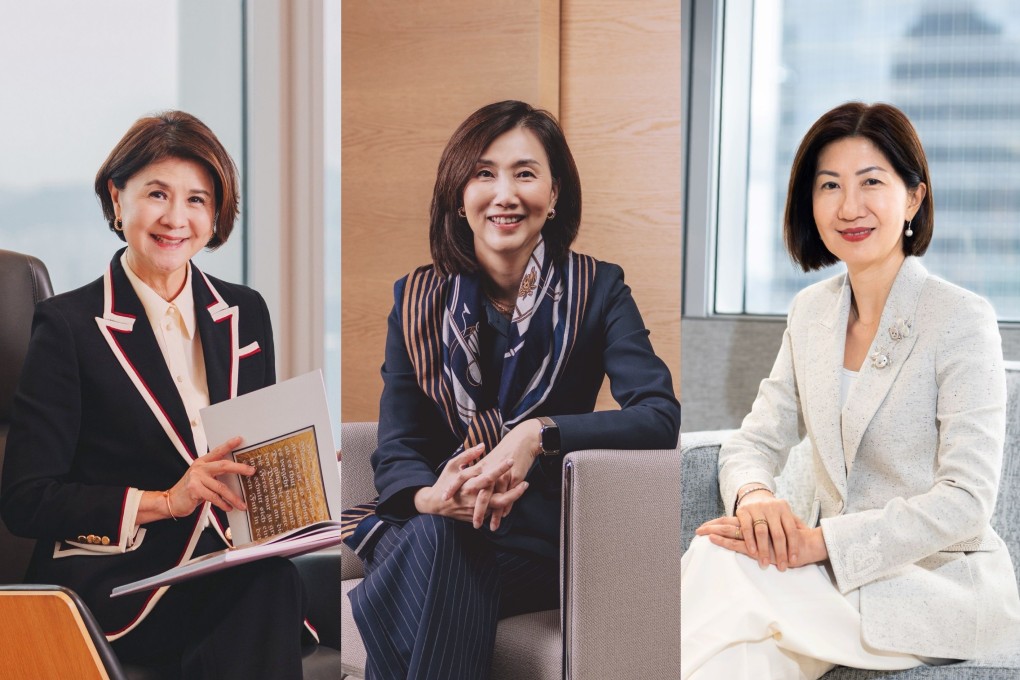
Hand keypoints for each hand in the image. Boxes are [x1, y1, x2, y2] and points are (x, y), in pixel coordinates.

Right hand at [166, 436, 254, 515]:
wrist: (171, 501)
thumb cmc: (190, 489)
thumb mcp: (201, 477)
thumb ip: (214, 474)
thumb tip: (235, 475)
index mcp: (202, 462)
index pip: (218, 451)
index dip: (229, 444)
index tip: (240, 439)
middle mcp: (200, 467)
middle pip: (223, 465)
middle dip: (240, 468)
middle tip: (252, 471)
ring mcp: (196, 478)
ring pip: (221, 487)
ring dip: (233, 497)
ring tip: (242, 504)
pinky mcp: (194, 490)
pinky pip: (214, 497)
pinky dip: (223, 504)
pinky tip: (228, 507)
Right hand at [413, 444, 527, 524]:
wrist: (434, 505)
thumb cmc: (444, 482)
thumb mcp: (452, 465)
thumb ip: (468, 455)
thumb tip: (483, 445)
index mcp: (467, 484)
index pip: (487, 477)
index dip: (500, 469)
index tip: (511, 460)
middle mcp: (473, 499)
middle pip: (499, 499)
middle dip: (514, 493)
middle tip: (526, 483)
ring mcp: (475, 510)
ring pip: (498, 507)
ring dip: (511, 498)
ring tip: (522, 487)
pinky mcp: (475, 517)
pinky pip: (491, 511)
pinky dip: (501, 505)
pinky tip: (510, 495)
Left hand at [459, 420, 541, 529]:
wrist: (522, 440)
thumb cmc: (505, 450)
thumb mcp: (487, 456)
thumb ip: (475, 466)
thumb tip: (469, 481)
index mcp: (480, 465)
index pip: (461, 477)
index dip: (453, 487)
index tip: (445, 498)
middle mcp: (489, 471)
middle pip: (480, 495)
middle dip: (477, 512)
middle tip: (475, 524)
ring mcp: (502, 476)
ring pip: (495, 500)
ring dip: (494, 515)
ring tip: (493, 527)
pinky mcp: (514, 478)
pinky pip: (508, 496)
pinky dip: (506, 508)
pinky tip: (504, 516)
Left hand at [695, 514, 827, 567]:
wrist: (808, 545)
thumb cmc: (793, 542)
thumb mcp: (778, 536)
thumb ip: (767, 534)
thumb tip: (756, 538)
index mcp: (758, 523)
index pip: (735, 521)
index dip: (720, 523)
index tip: (706, 526)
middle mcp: (755, 526)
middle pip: (730, 524)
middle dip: (713, 527)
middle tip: (698, 530)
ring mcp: (756, 535)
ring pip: (731, 532)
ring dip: (716, 533)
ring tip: (701, 534)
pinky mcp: (758, 547)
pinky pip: (738, 543)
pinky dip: (725, 541)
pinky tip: (714, 539)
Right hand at [731, 489, 802, 568]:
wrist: (754, 495)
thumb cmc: (772, 511)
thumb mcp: (785, 514)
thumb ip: (796, 524)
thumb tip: (811, 535)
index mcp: (784, 509)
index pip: (791, 530)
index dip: (793, 547)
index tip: (793, 561)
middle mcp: (771, 507)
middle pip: (777, 533)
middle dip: (780, 552)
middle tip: (782, 567)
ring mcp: (756, 508)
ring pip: (762, 531)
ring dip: (764, 549)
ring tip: (765, 563)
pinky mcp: (743, 511)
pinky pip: (747, 528)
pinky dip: (750, 541)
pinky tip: (753, 552)